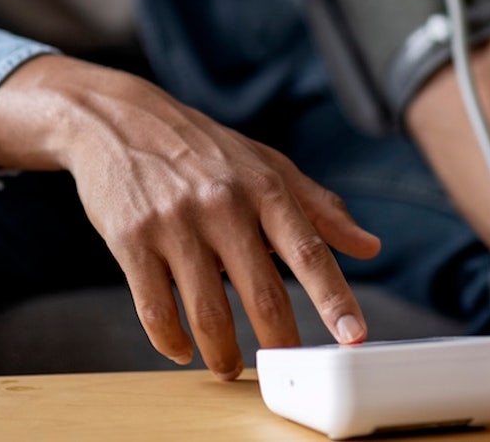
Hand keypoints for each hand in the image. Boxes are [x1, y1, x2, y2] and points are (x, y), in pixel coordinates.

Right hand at [0, 55, 381, 377]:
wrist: (119, 119)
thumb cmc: (205, 149)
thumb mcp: (268, 165)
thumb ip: (320, 209)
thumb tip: (370, 247)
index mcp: (265, 187)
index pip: (309, 251)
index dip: (334, 298)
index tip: (354, 337)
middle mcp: (224, 204)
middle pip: (263, 293)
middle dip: (279, 342)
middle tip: (287, 369)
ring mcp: (176, 223)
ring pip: (209, 311)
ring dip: (222, 354)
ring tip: (230, 368)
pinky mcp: (132, 239)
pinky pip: (154, 308)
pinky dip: (171, 340)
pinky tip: (182, 350)